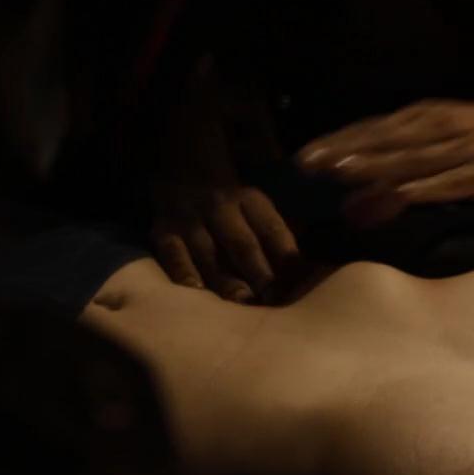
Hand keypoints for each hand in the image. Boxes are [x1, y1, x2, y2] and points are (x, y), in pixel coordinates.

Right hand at [152, 185, 302, 303]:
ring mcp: (189, 218)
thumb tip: (310, 273)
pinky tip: (196, 295)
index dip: (287, 258)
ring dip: (225, 281)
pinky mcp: (163, 232)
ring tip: (241, 302)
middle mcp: (220, 206)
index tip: (298, 285)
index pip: (273, 229)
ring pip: (208, 254)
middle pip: (242, 243)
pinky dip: (185, 275)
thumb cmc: (232, 205)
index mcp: (251, 200)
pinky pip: (173, 256)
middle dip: (259, 273)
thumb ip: (279, 238)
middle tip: (272, 300)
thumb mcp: (258, 207)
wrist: (182, 172)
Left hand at [295, 97, 473, 227]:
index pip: (372, 129)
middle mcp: (435, 130)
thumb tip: (363, 193)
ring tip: (339, 174)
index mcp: (423, 118)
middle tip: (307, 165)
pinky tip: (393, 195)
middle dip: (344, 153)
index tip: (304, 157)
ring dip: (372, 165)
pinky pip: (442, 182)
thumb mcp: (446, 137)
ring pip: (407, 159)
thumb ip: (408, 161)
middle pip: (382, 141)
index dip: (338, 142)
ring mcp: (457, 151)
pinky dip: (414, 188)